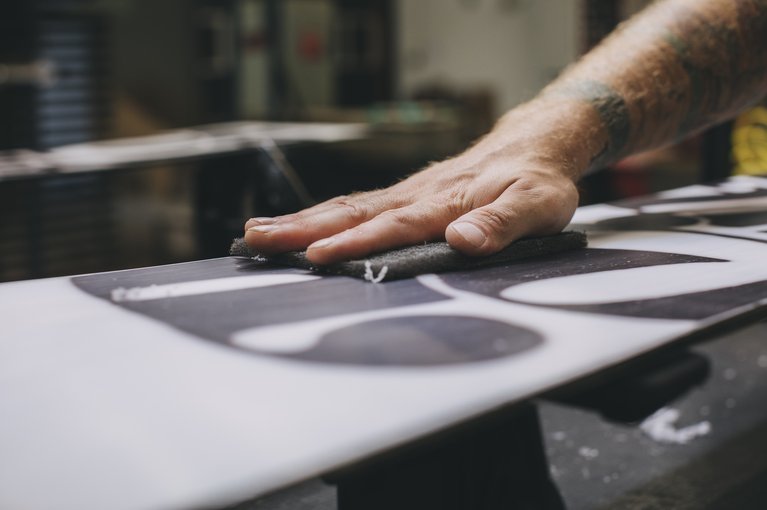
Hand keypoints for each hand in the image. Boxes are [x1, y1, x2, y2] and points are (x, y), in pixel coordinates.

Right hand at [244, 100, 594, 264]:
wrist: (533, 147)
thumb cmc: (536, 181)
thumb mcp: (536, 206)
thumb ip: (501, 224)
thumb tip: (463, 240)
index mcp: (443, 203)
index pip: (392, 226)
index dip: (356, 243)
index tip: (318, 256)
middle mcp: (415, 196)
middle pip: (351, 212)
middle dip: (301, 228)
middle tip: (256, 240)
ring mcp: (406, 194)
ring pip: (346, 207)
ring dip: (300, 220)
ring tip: (258, 232)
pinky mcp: (405, 195)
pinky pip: (356, 205)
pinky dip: (321, 216)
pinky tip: (299, 225)